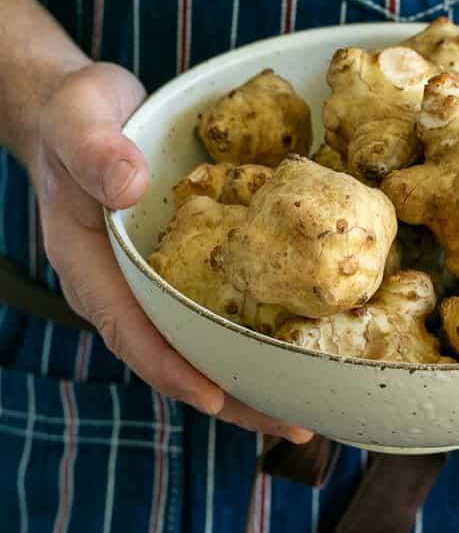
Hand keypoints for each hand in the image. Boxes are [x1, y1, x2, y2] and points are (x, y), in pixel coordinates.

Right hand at [29, 61, 311, 441]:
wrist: (86, 107)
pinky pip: (222, 301)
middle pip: (177, 353)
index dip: (170, 367)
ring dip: (252, 373)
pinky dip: (257, 325)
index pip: (129, 329)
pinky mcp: (188, 260)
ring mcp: (159, 277)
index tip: (215, 397)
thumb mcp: (77, 120)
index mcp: (92, 266)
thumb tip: (129, 186)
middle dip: (232, 395)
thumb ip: (95, 151)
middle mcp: (127, 284)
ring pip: (204, 338)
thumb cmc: (75, 116)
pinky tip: (301, 339)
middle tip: (291, 425)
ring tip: (310, 406)